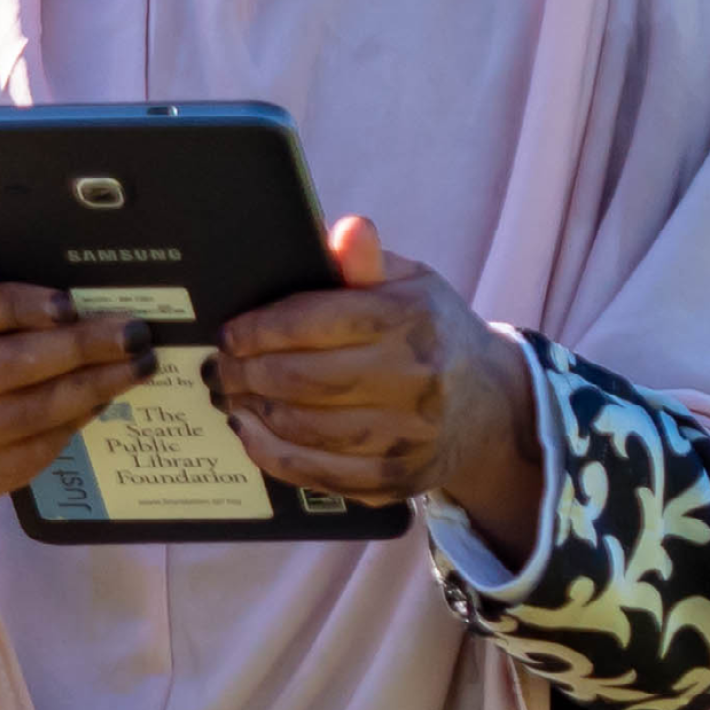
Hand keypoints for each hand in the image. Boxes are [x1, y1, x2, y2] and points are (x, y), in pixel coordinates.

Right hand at [0, 221, 155, 589]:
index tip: (70, 303)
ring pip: (33, 412)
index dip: (20, 306)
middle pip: (12, 365)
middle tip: (135, 332)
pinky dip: (76, 422)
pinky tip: (104, 398)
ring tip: (138, 364)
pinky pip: (34, 450)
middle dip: (84, 347)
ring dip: (95, 387)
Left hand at [211, 217, 543, 563]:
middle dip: (247, 373)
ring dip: (254, 413)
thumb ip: (365, 260)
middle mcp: (414, 379)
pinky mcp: (395, 480)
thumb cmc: (432, 332)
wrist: (488, 405)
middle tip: (221, 366)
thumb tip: (344, 230)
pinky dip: (272, 454)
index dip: (259, 329)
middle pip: (303, 380)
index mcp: (411, 319)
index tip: (230, 332)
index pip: (316, 321)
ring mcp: (406, 436)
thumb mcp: (409, 283)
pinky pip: (317, 473)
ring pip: (305, 429)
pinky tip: (251, 433)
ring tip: (232, 395)